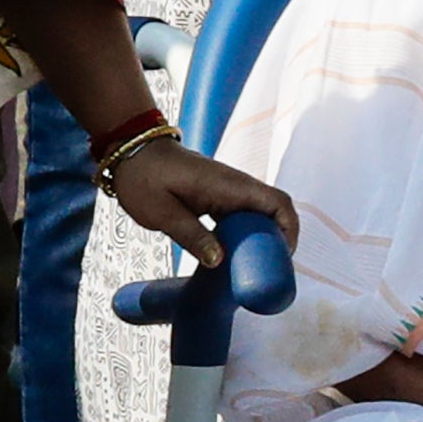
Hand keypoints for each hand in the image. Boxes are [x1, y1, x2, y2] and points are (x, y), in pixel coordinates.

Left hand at [103, 140, 294, 267]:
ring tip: (253, 268)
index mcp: (228, 186)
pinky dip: (247, 234)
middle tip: (268, 270)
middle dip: (279, 239)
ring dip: (263, 238)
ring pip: (262, 214)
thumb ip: (191, 236)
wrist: (133, 151)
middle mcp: (236, 186)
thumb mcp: (162, 212)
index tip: (282, 257)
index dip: (289, 229)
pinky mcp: (221, 196)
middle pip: (276, 210)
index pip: (278, 202)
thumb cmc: (144, 177)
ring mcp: (230, 190)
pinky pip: (245, 215)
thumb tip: (218, 261)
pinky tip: (235, 254)